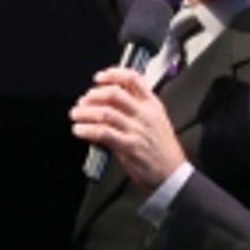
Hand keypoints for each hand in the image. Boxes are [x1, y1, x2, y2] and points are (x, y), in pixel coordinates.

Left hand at [70, 67, 186, 191]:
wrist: (173, 176)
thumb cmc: (163, 151)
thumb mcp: (156, 122)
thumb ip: (135, 110)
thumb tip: (108, 103)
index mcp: (153, 105)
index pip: (133, 79)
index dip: (113, 74)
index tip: (99, 78)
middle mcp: (145, 114)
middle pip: (115, 93)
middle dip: (94, 95)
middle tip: (83, 101)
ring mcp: (137, 130)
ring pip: (105, 112)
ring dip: (85, 112)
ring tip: (75, 115)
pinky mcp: (129, 146)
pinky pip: (103, 133)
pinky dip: (87, 130)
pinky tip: (79, 130)